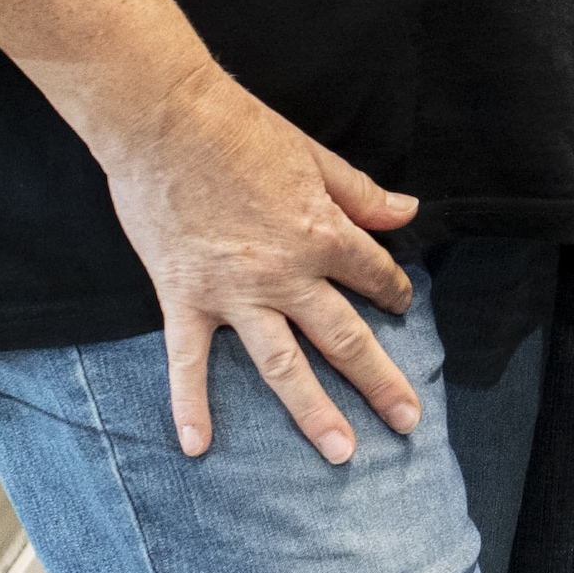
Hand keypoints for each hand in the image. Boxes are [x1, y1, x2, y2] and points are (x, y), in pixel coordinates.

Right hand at [83, 65, 421, 464]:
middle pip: (343, 337)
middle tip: (407, 423)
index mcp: (322, 233)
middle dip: (380, 381)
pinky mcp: (185, 297)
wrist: (166, 119)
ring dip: (313, 411)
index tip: (402, 306)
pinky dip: (191, 405)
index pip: (373, 275)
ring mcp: (234, 292)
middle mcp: (285, 273)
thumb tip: (406, 212)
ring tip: (341, 453)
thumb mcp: (314, 156)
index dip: (394, 291)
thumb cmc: (240, 129)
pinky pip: (189, 361)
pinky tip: (198, 445)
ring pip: (282, 365)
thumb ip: (360, 193)